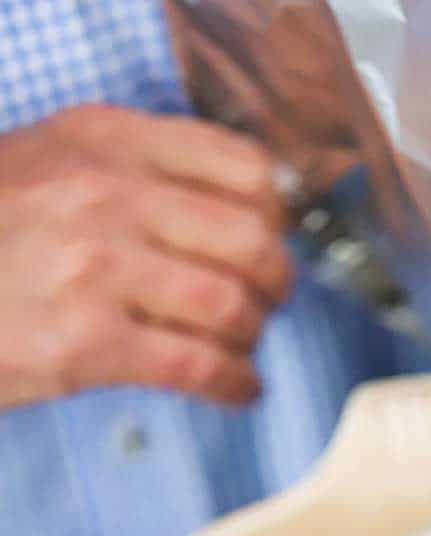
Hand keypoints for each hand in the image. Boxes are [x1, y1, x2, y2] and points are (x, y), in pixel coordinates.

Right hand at [0, 104, 293, 408]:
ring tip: (241, 351)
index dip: (276, 214)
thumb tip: (224, 214)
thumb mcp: (48, 165)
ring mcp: (97, 267)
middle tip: (266, 305)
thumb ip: (129, 176)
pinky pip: (198, 365)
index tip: (275, 240)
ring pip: (231, 305)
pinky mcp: (86, 341)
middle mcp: (107, 194)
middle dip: (274, 283)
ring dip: (252, 338)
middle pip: (251, 239)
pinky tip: (237, 392)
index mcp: (105, 141)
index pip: (240, 166)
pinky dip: (234, 385)